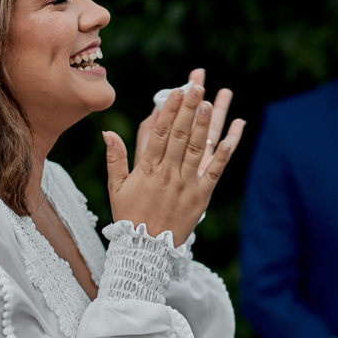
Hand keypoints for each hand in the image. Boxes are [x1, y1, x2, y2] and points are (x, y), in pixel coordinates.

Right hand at [105, 68, 245, 243]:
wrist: (146, 252)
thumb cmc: (130, 217)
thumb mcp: (116, 188)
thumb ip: (115, 158)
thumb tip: (108, 131)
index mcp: (146, 169)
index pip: (159, 133)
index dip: (168, 110)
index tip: (175, 90)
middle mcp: (167, 174)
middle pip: (180, 135)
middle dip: (188, 108)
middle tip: (197, 85)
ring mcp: (186, 185)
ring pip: (197, 149)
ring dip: (205, 125)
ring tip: (211, 102)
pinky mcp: (201, 197)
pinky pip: (213, 173)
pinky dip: (223, 155)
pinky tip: (230, 137)